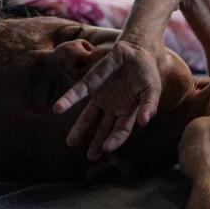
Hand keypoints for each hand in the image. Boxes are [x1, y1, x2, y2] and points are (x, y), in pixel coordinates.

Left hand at [53, 38, 161, 159]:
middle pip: (104, 129)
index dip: (114, 140)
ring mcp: (101, 97)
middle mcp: (113, 108)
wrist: (135, 51)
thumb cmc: (146, 72)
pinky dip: (67, 101)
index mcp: (129, 112)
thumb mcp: (152, 89)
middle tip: (91, 157)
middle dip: (97, 143)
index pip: (121, 130)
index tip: (107, 149)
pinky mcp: (90, 84)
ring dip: (80, 129)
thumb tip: (143, 123)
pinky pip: (77, 94)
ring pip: (88, 117)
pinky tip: (57, 108)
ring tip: (71, 143)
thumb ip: (149, 105)